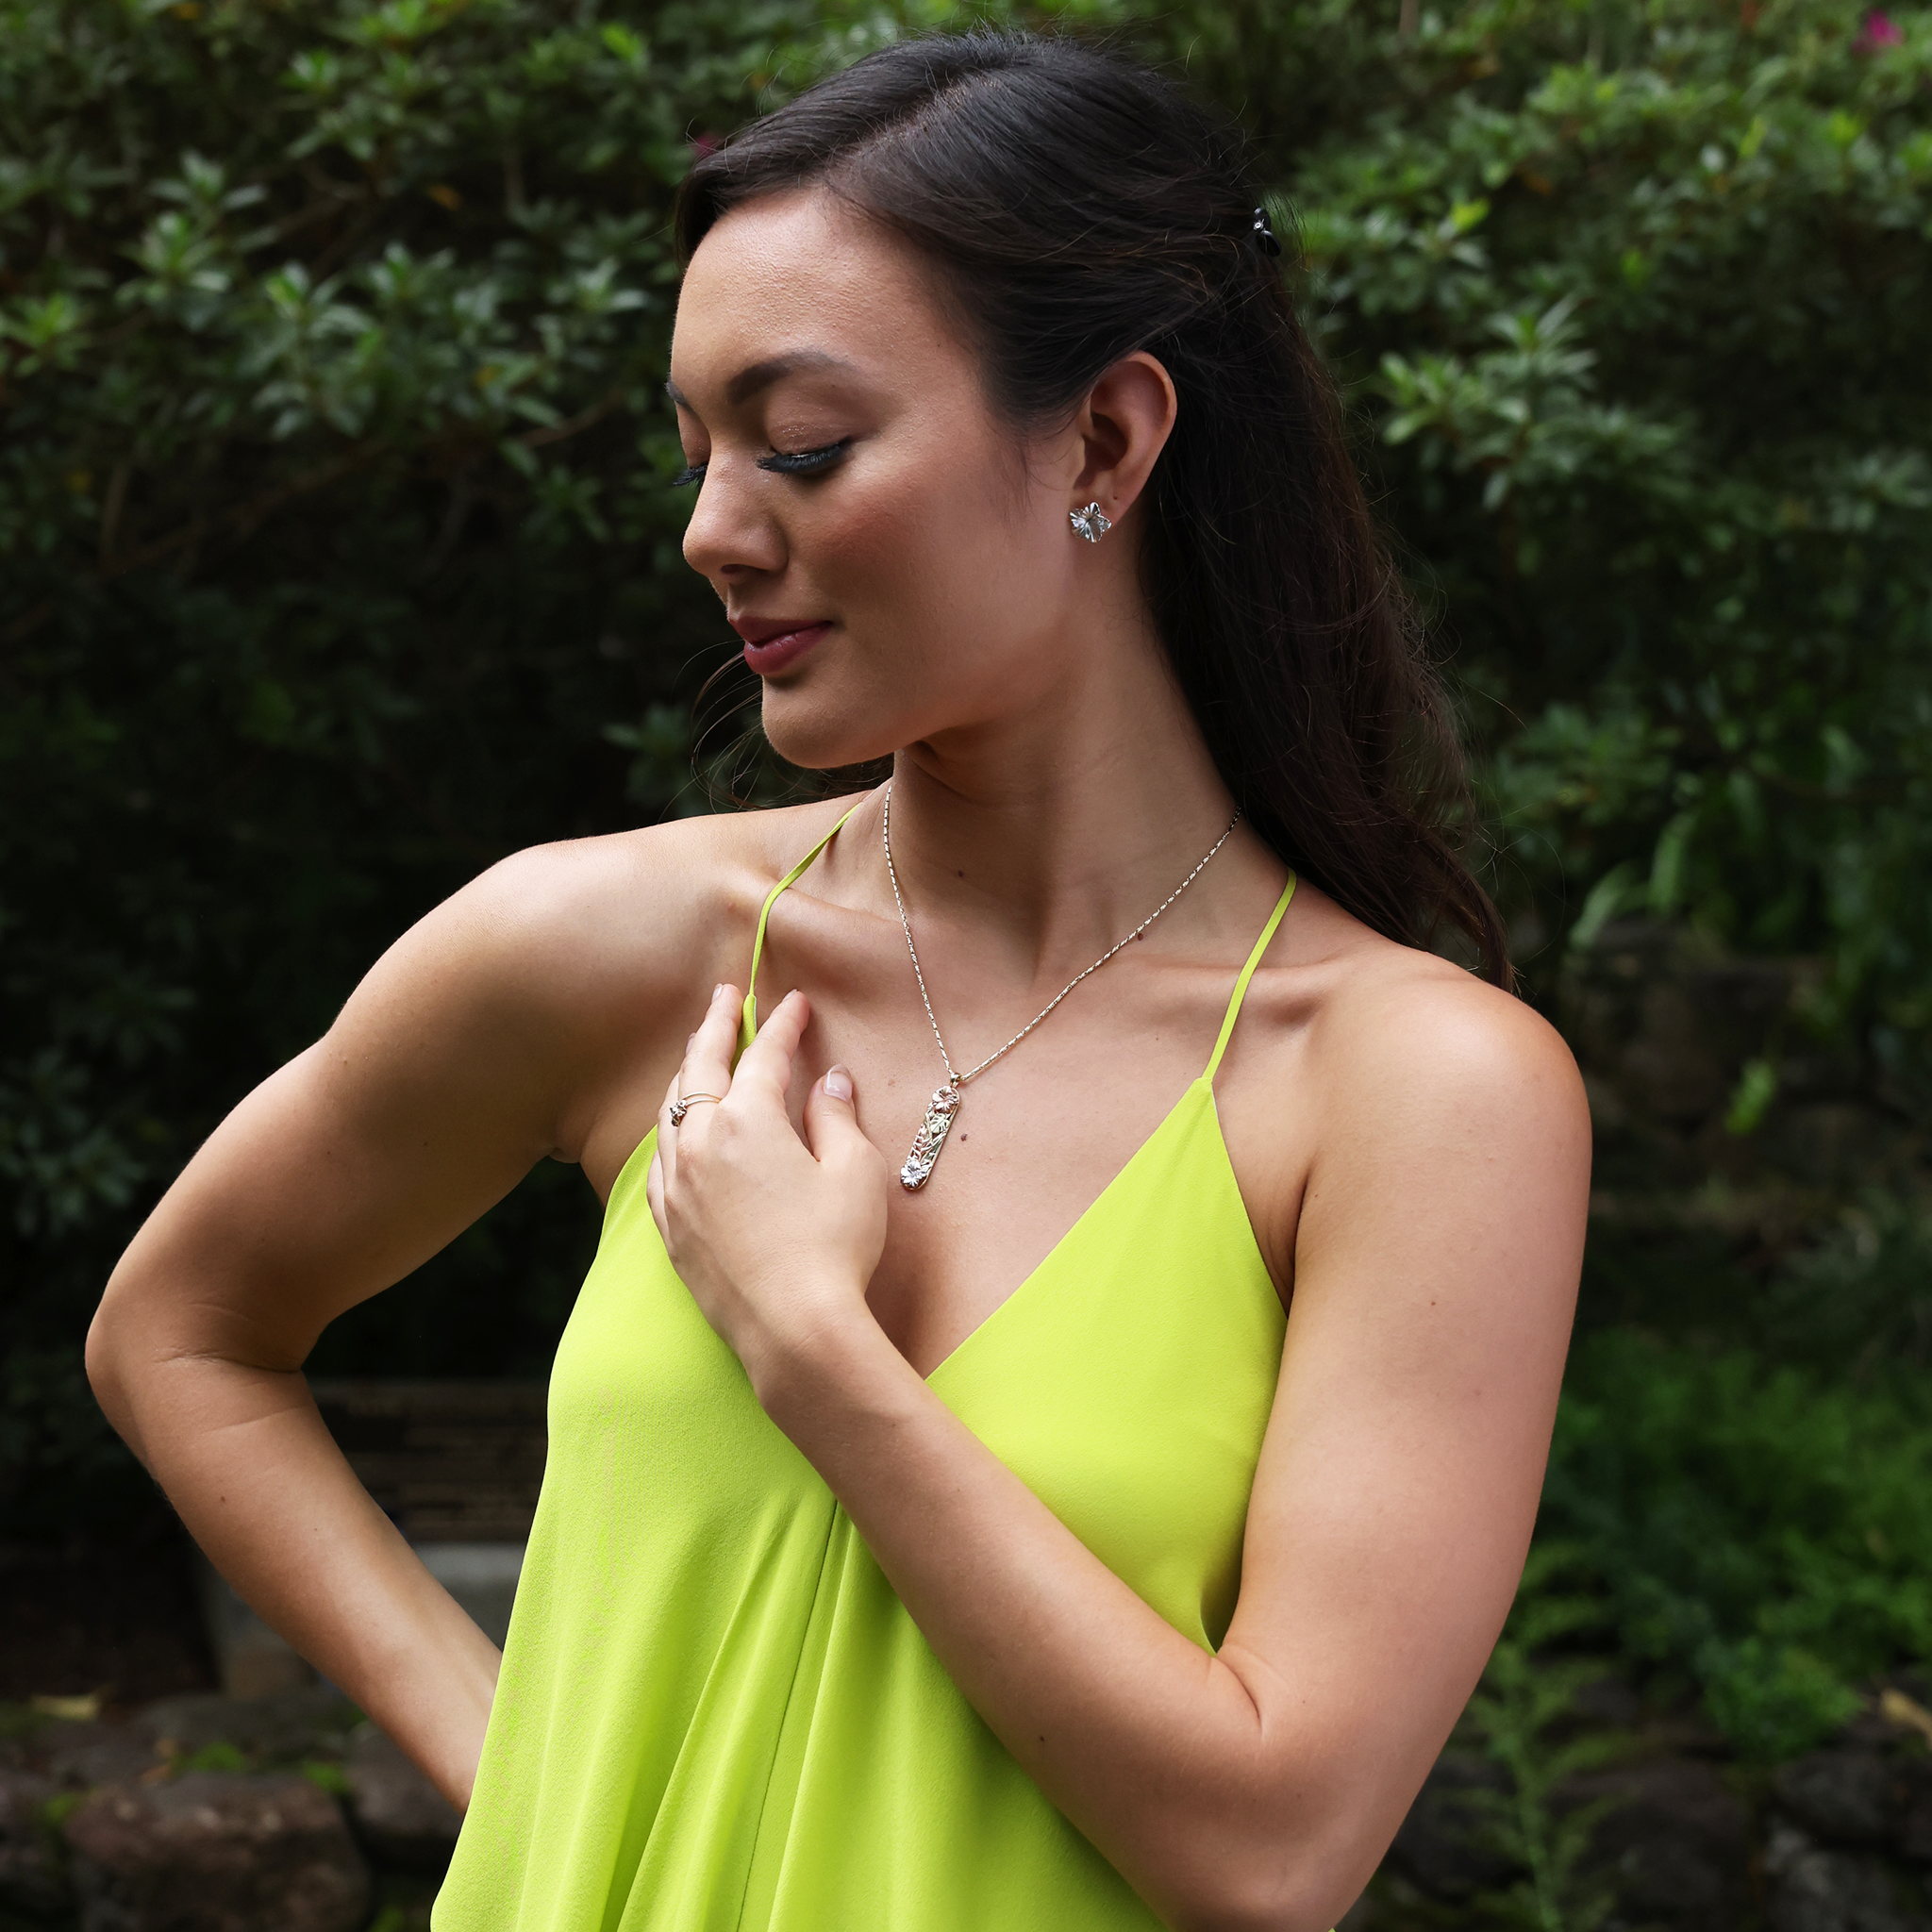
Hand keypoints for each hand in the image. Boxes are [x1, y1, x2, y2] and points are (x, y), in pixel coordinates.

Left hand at [645, 983, 891, 1404]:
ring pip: (672, 1110)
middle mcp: (700, 1142)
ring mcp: (677, 1185)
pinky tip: (678, 1132)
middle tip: (726, 997)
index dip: (783, 1024)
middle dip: (716, 1025)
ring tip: (699, 1055)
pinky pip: (659, 1159)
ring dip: (688, 1073)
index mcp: (747, 1119)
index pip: (764, 1054)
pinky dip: (671, 1130)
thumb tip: (831, 1083)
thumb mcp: (855, 1172)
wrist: (792, 1330)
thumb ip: (837, 1118)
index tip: (796, 1004)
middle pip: (700, 1066)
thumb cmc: (833, 1248)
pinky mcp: (669, 1225)